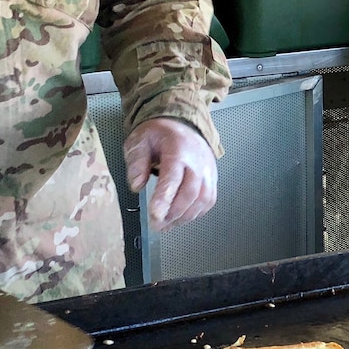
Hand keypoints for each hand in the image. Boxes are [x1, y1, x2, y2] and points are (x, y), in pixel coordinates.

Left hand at [123, 117, 217, 232]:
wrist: (181, 124)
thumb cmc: (160, 134)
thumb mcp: (140, 141)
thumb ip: (137, 163)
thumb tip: (136, 185)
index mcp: (178, 149)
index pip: (173, 177)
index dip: (164, 198)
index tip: (155, 215)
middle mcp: (198, 160)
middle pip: (190, 192)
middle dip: (173, 213)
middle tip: (156, 225)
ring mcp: (208, 170)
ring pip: (202, 199)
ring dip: (184, 216)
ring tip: (166, 224)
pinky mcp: (212, 178)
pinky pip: (209, 200)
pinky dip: (196, 213)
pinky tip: (181, 217)